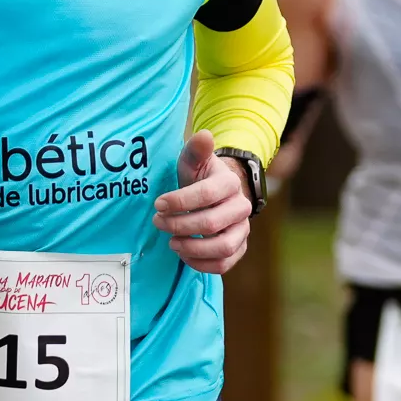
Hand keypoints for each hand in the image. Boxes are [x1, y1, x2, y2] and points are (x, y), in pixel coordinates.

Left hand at [154, 128, 251, 274]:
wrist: (216, 195)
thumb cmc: (199, 178)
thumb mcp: (194, 161)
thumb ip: (196, 150)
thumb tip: (203, 135)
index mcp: (230, 183)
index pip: (206, 194)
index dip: (179, 201)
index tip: (158, 204)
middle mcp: (241, 207)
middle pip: (211, 223)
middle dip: (179, 225)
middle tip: (158, 223)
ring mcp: (243, 230)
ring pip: (222, 248)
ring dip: (191, 248)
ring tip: (171, 242)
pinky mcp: (239, 248)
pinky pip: (224, 264)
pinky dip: (201, 264)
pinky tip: (183, 255)